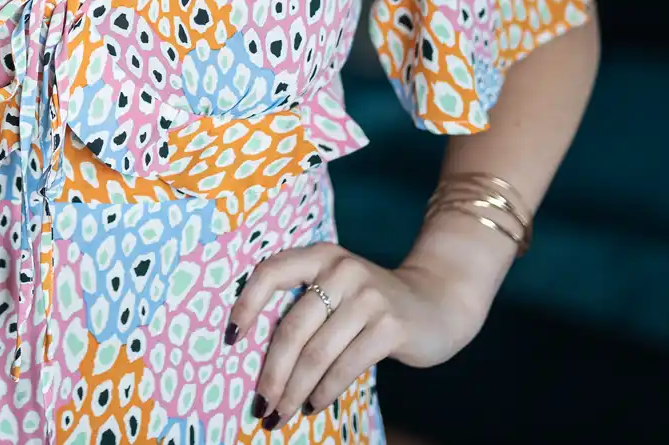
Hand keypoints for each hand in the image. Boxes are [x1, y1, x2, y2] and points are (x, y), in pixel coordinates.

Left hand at [229, 244, 478, 427]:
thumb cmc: (374, 303)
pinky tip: (315, 403)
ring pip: (317, 353)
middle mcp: (342, 270)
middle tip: (260, 403)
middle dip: (272, 372)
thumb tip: (259, 354)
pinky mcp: (389, 326)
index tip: (230, 339)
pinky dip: (325, 390)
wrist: (438, 302)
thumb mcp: (340, 288)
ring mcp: (368, 297)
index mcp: (322, 255)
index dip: (245, 305)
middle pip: (292, 327)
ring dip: (295, 390)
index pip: (270, 272)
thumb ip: (307, 306)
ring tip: (283, 412)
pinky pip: (345, 365)